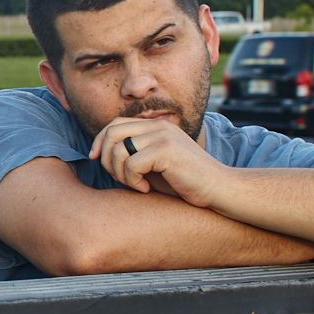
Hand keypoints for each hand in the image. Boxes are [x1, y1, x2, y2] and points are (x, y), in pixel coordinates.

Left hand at [90, 117, 228, 207]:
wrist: (219, 189)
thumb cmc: (186, 183)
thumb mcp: (154, 166)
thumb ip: (133, 156)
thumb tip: (100, 155)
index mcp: (156, 127)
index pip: (114, 124)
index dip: (99, 141)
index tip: (94, 159)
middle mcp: (158, 126)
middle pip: (111, 133)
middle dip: (105, 159)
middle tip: (120, 178)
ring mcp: (163, 136)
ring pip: (118, 150)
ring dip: (120, 173)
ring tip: (136, 185)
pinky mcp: (166, 150)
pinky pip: (131, 164)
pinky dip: (132, 181)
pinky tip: (146, 189)